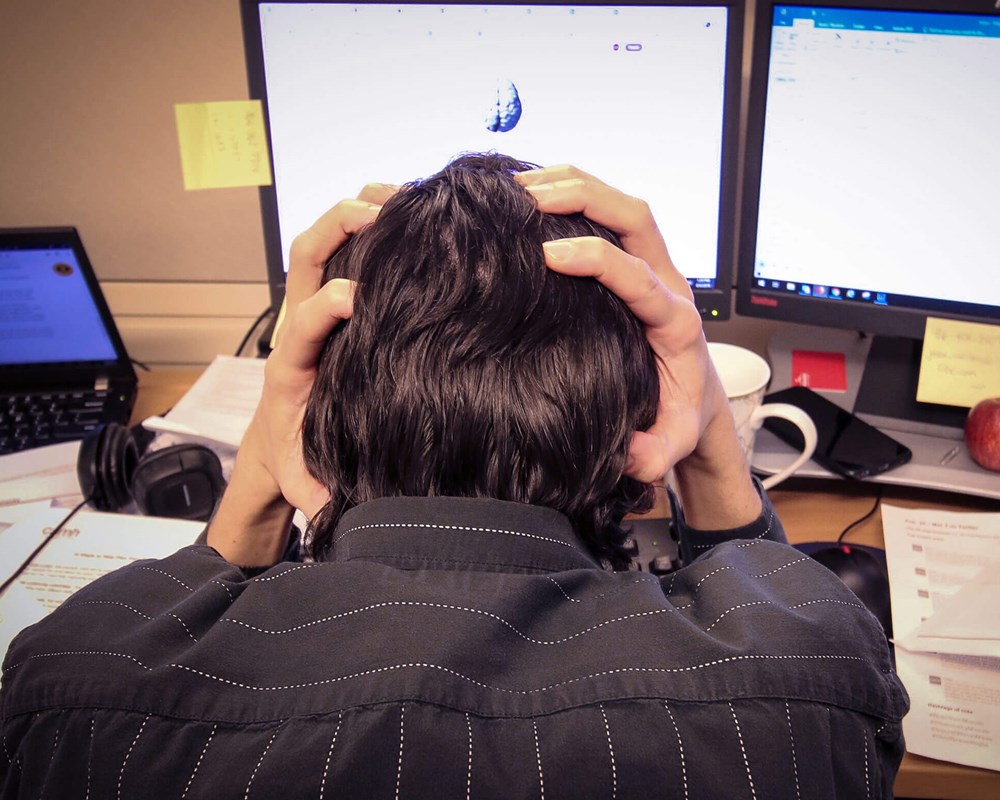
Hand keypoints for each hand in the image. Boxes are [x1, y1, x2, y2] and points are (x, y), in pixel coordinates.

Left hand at [206, 184, 395, 563]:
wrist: (277, 446)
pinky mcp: (326, 307)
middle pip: (304, 258)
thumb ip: (322, 494)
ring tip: (402, 196)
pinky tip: (407, 218)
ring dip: (354, 215)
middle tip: (386, 212)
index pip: (302, 323)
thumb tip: (342, 513)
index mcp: (291, 369)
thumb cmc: (297, 459)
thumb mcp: (308, 481)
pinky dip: (367, 228)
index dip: (325, 305)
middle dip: (339, 228)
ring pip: (320, 244)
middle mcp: (297, 329)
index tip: (358, 297)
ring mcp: (310, 311)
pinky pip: (340, 254)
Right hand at [515, 166, 759, 527]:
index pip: (637, 275)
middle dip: (584, 196)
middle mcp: (667, 284)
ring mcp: (654, 268)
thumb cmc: (680, 415)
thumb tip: (630, 454)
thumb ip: (654, 454)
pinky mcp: (637, 265)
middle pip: (635, 217)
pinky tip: (538, 195)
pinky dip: (576, 197)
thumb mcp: (671, 442)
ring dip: (577, 186)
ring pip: (623, 208)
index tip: (550, 255)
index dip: (595, 259)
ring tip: (522, 183)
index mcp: (673, 322)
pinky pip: (611, 218)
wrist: (699, 400)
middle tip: (528, 194)